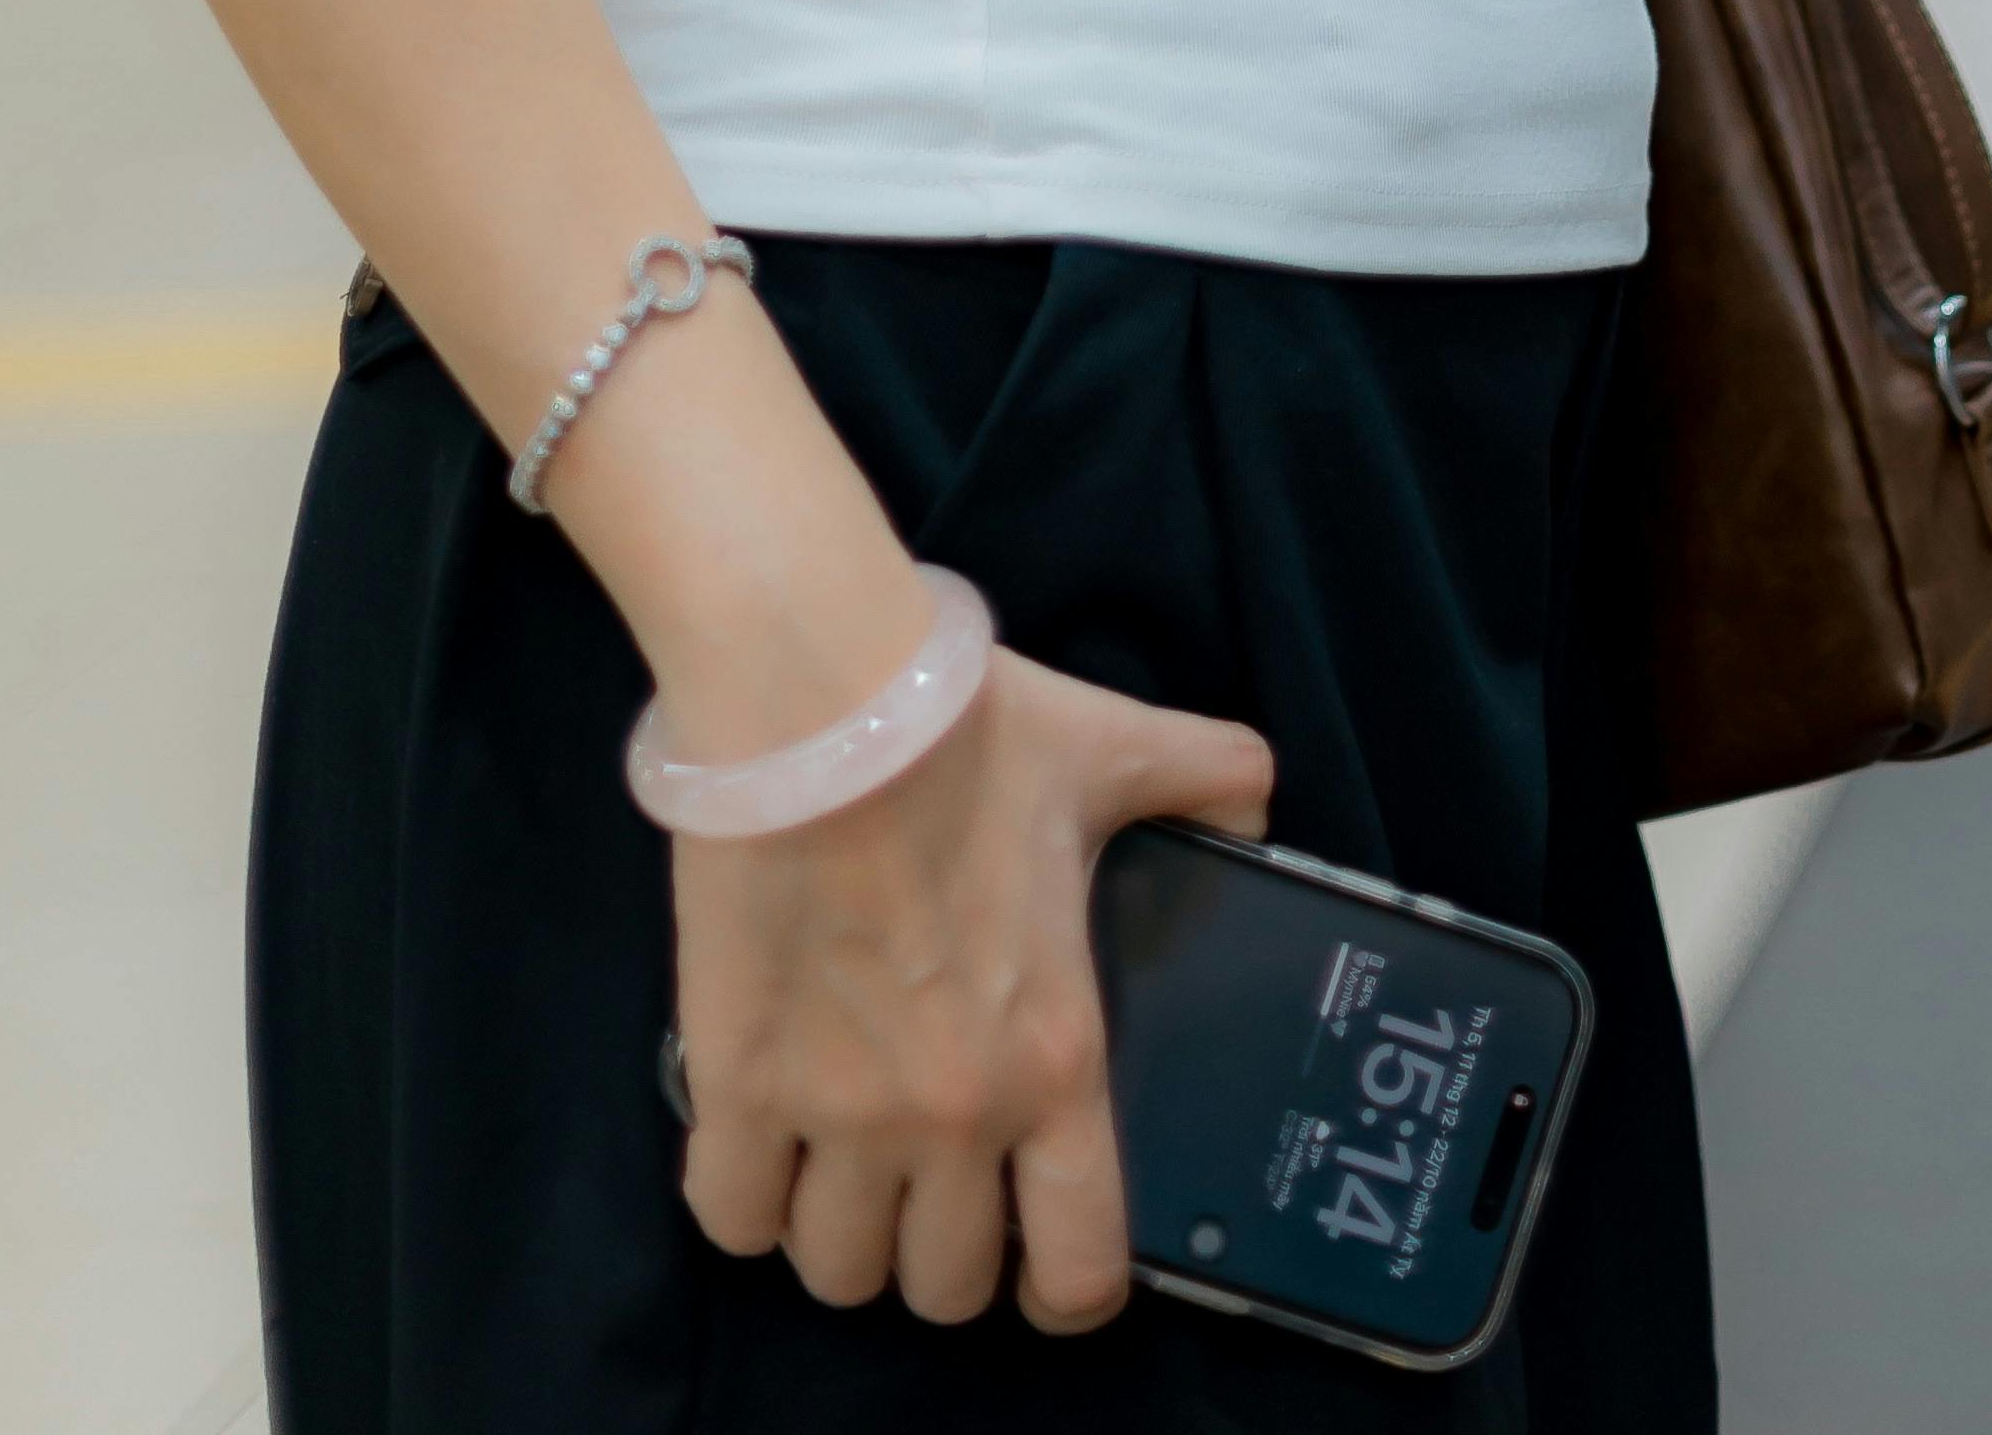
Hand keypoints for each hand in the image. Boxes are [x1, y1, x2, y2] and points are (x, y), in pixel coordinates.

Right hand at [673, 646, 1271, 1333]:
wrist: (827, 698)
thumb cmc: (974, 733)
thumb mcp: (1116, 749)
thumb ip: (1209, 779)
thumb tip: (1260, 808)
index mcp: (1056, 1061)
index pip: (1077, 1271)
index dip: (1064, 1291)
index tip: (1043, 1254)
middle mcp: (954, 1117)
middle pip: (941, 1290)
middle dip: (942, 1254)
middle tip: (936, 1186)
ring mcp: (838, 1114)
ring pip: (836, 1272)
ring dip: (844, 1235)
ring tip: (847, 1170)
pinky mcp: (738, 1085)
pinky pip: (731, 1218)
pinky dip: (745, 1200)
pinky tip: (763, 1144)